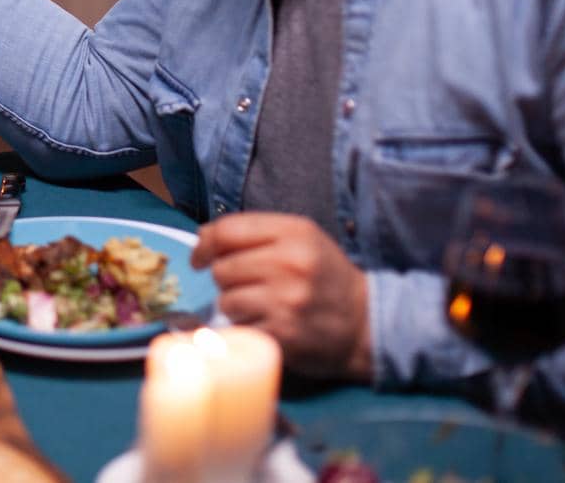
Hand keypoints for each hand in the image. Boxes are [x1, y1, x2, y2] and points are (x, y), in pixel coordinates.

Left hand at [190, 212, 372, 379]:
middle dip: (224, 278)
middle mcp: (290, 263)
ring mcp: (286, 300)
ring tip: (257, 305)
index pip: (228, 231)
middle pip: (222, 267)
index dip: (205, 243)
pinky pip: (238, 326)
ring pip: (226, 299)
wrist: (364, 323)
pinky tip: (265, 322)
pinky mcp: (282, 333)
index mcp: (294, 233)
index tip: (199, 256)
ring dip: (233, 304)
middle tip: (244, 285)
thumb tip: (202, 237)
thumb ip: (255, 232)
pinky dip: (245, 325)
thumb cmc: (325, 276)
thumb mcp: (301, 239)